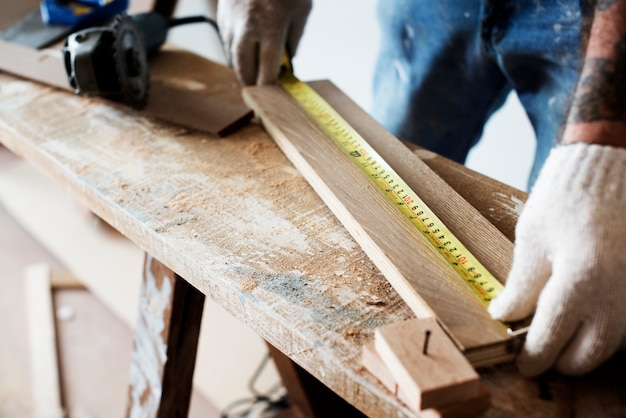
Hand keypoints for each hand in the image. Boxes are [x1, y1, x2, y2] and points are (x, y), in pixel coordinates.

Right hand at [217, 0, 311, 84]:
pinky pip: (227, 39)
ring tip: (251, 72)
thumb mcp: (301, 9)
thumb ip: (295, 37)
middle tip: (256, 89)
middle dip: (250, 82)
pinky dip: (235, 49)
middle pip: (244, 68)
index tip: (271, 93)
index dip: (268, 85)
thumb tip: (287, 59)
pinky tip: (245, 50)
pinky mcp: (222, 13)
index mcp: (271, 26)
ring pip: (232, 55)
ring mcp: (231, 20)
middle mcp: (247, 26)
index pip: (267, 68)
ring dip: (241, 67)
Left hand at [489, 143, 625, 375]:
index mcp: (582, 281)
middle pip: (587, 357)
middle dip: (559, 360)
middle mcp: (616, 296)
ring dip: (583, 348)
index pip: (551, 340)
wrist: (610, 170)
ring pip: (610, 347)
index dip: (532, 357)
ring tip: (557, 329)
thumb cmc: (568, 198)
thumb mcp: (533, 239)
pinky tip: (583, 313)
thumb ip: (521, 286)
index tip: (522, 361)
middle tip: (537, 348)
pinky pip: (624, 328)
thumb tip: (505, 316)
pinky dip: (603, 330)